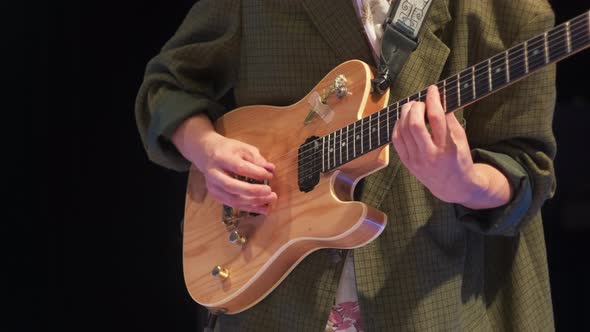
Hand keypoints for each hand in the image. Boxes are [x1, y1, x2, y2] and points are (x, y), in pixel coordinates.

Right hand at [172, 115, 276, 214]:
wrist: (207, 153)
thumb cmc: (229, 150)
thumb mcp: (243, 148)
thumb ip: (257, 159)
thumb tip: (271, 169)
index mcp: (221, 158)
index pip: (239, 168)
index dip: (256, 173)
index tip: (270, 175)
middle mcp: (214, 174)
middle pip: (233, 186)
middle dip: (254, 191)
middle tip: (270, 192)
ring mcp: (213, 187)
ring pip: (233, 199)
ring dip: (253, 202)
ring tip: (269, 201)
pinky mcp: (215, 195)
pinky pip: (233, 205)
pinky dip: (249, 208)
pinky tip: (262, 208)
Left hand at [392, 85, 511, 207]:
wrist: (452, 186)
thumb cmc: (459, 158)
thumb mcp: (461, 139)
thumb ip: (450, 119)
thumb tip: (438, 98)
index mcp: (448, 147)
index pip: (436, 117)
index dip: (433, 99)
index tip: (432, 89)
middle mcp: (430, 155)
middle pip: (414, 123)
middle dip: (415, 106)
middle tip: (420, 101)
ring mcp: (416, 160)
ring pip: (403, 130)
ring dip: (405, 113)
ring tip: (412, 107)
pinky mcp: (407, 163)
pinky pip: (396, 139)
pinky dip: (398, 125)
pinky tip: (403, 119)